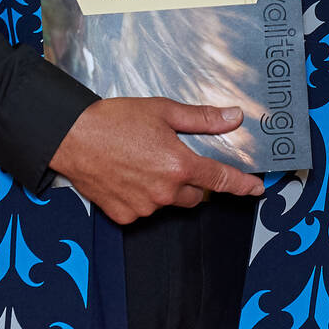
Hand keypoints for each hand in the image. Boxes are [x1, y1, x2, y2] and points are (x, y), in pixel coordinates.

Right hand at [49, 97, 264, 224]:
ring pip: (168, 202)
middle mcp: (164, 191)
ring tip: (142, 162)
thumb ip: (202, 119)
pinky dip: (142, 197)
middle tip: (172, 158)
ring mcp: (144, 207)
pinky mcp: (125, 216)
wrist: (72, 138)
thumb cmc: (115, 120)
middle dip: (192, 180)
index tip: (256, 189)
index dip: (242, 185)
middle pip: (195, 195)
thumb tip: (233, 118)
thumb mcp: (163, 111)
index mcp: (179, 165)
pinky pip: (144, 210)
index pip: (221, 179)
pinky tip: (128, 176)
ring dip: (165, 188)